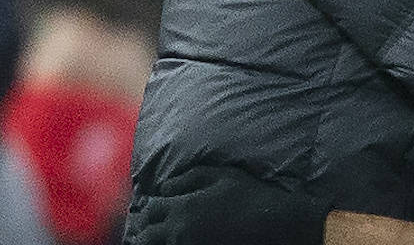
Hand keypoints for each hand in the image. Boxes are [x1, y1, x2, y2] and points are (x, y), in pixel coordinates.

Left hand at [125, 166, 327, 244]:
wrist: (273, 223)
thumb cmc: (249, 195)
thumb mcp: (221, 175)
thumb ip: (189, 177)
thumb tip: (165, 186)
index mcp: (183, 207)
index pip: (151, 208)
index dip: (147, 207)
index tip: (150, 207)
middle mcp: (179, 231)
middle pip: (147, 234)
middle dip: (143, 230)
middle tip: (141, 229)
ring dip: (152, 242)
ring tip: (149, 240)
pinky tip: (173, 242)